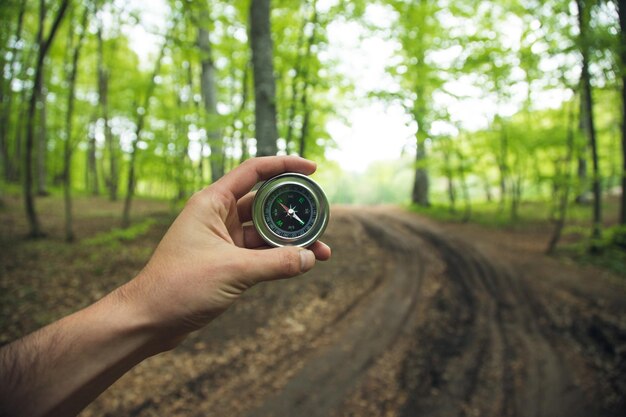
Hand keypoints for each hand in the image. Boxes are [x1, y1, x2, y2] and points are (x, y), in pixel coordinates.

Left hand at [118, 156, 330, 341]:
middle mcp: (218, 216)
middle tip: (321, 218)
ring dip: (291, 240)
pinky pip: (260, 252)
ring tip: (321, 251)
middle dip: (295, 211)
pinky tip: (301, 264)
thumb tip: (311, 258)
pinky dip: (280, 257)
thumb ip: (276, 263)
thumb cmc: (179, 286)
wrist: (149, 319)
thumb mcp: (233, 270)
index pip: (254, 171)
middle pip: (265, 202)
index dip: (285, 165)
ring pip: (265, 231)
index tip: (313, 168)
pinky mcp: (226, 261)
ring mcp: (223, 239)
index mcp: (212, 202)